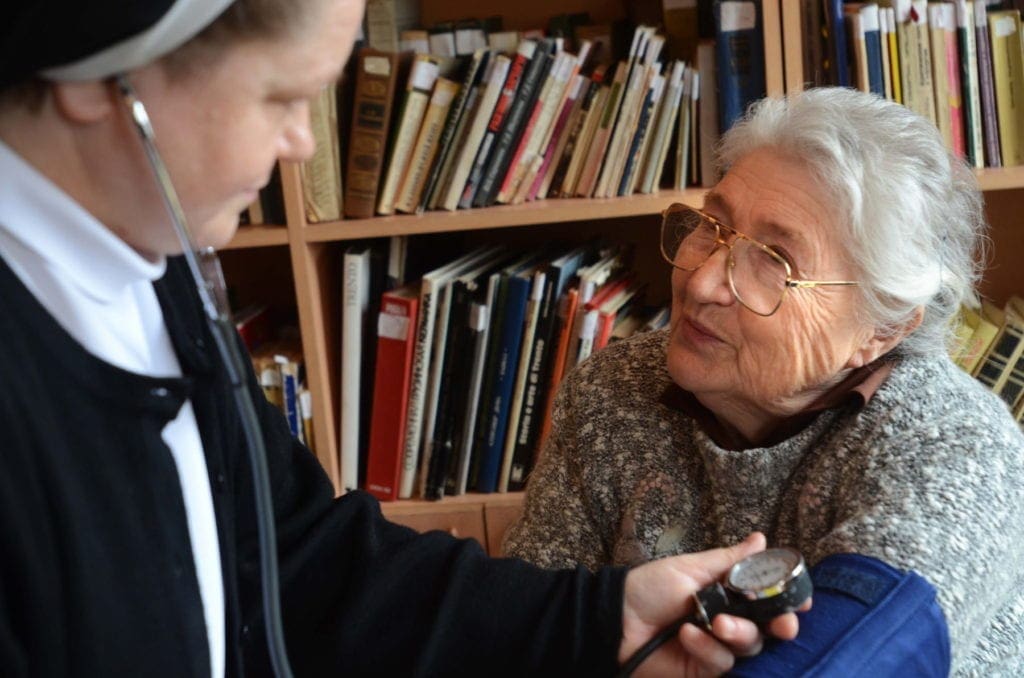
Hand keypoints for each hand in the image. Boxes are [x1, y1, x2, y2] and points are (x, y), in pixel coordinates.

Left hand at [619, 532, 808, 676]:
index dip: (789, 600)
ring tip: (716, 623)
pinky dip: (707, 648)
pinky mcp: (704, 670)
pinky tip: (687, 635)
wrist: (613, 620)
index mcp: (729, 593)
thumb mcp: (690, 567)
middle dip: (781, 625)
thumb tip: (762, 539)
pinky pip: (722, 663)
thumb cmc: (648, 588)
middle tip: (783, 623)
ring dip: (738, 634)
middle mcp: (730, 621)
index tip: (801, 600)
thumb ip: (730, 560)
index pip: (769, 599)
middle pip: (770, 628)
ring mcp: (718, 648)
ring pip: (751, 647)